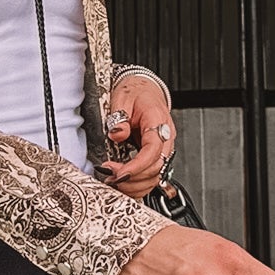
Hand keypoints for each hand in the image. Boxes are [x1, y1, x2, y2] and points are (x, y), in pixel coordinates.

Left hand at [98, 74, 173, 197]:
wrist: (144, 89)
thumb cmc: (135, 93)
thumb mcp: (122, 98)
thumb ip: (119, 118)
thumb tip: (117, 134)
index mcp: (158, 121)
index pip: (152, 150)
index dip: (136, 166)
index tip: (119, 173)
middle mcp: (165, 138)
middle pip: (156, 168)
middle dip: (133, 178)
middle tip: (110, 177)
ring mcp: (163, 148)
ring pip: (156, 176)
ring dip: (135, 185)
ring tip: (114, 182)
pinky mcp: (156, 155)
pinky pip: (152, 175)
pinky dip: (139, 184)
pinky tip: (124, 184)